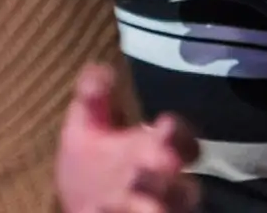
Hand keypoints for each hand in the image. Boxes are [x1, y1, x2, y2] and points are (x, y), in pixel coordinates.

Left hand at [56, 66, 197, 212]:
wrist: (81, 208)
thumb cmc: (91, 170)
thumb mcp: (85, 131)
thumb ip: (93, 100)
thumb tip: (99, 68)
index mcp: (156, 153)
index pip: (185, 143)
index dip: (180, 136)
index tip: (164, 125)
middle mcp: (164, 187)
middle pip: (184, 187)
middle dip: (168, 178)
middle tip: (145, 166)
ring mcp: (155, 210)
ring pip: (170, 210)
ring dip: (152, 203)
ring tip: (126, 193)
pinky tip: (101, 209)